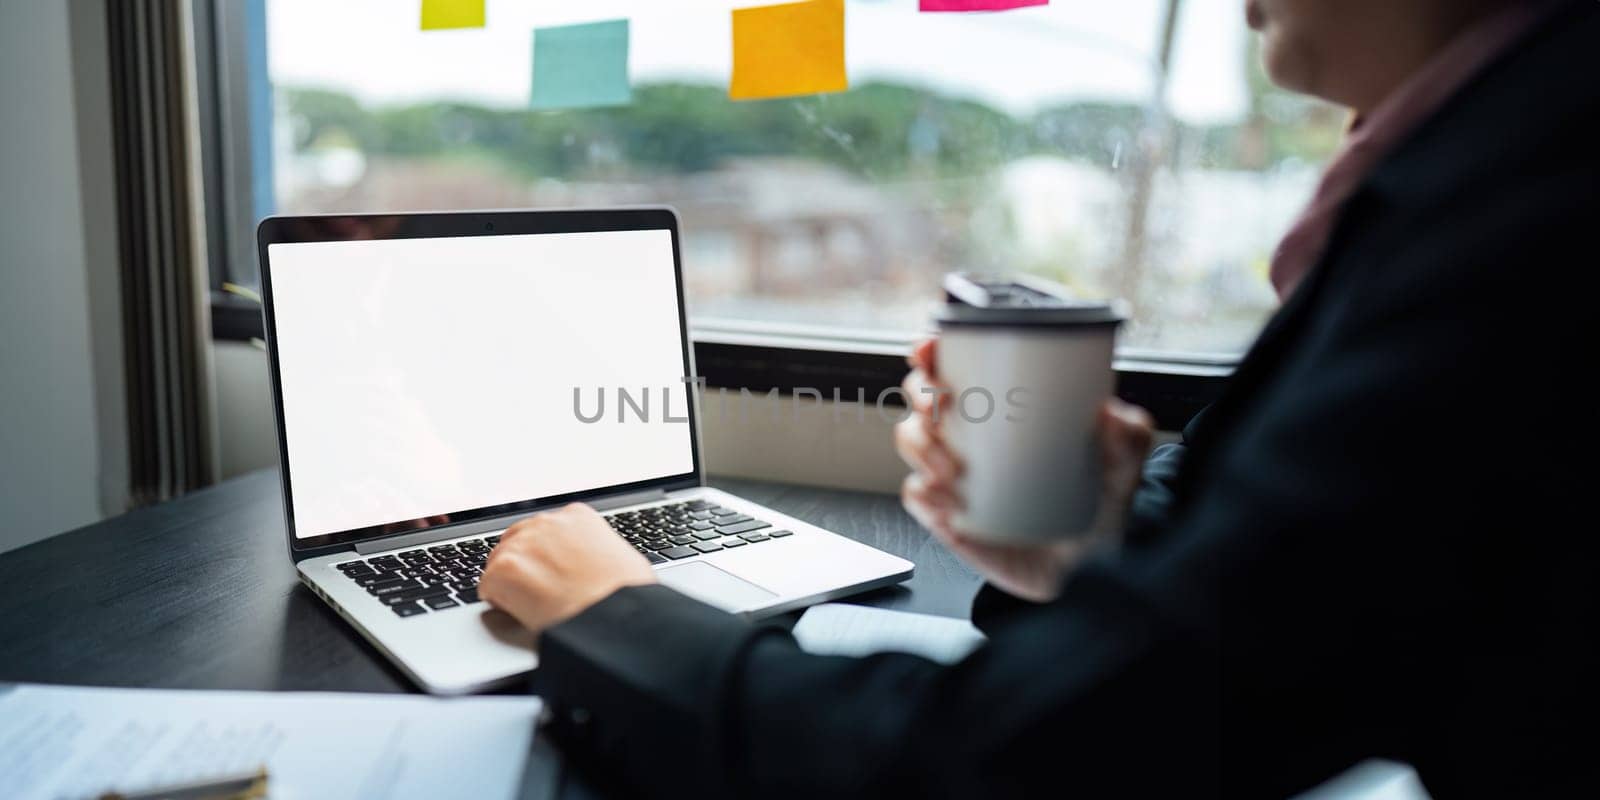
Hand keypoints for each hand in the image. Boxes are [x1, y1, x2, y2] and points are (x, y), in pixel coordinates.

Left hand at [479, 503, 656, 633]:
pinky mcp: (503, 570)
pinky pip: (489, 589)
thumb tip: (595, 566)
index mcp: (577, 517)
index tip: (551, 572)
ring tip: (533, 606)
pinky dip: (501, 604)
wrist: (612, 618)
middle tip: (538, 592)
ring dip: (510, 585)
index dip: (546, 556)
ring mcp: (522, 545)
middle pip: (516, 541)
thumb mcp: (621, 558)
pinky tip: (522, 613)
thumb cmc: (626, 596)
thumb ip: (597, 552)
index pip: (545, 530)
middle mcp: (547, 523)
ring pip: (499, 564)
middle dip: (523, 566)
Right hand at [895, 338, 1154, 602]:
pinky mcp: (947, 517)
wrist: (1088, 573)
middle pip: (921, 398)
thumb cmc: (1098, 510)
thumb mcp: (1122, 467)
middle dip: (920, 393)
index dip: (932, 351)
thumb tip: (1109, 412)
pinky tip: (949, 502)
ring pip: (911, 441)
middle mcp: (972, 438)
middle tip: (940, 405)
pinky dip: (924, 493)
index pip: (955, 367)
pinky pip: (916, 496)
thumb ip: (1128, 437)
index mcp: (1003, 412)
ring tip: (952, 467)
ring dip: (920, 445)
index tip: (930, 348)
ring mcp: (954, 477)